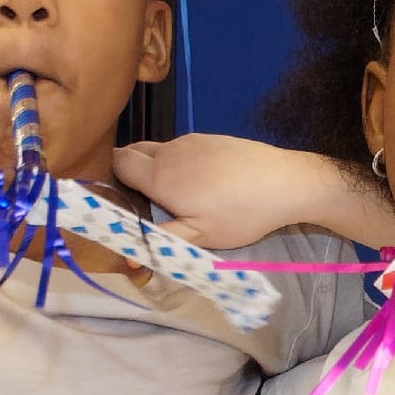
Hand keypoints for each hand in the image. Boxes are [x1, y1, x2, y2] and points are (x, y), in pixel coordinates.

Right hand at [111, 135, 324, 249]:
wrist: (286, 182)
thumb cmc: (241, 213)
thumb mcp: (200, 238)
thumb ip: (161, 241)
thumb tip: (128, 255)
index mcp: (160, 176)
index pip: (116, 163)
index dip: (108, 178)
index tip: (115, 199)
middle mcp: (170, 151)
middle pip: (132, 152)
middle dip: (128, 172)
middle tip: (141, 202)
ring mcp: (191, 141)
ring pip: (157, 150)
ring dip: (153, 168)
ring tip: (173, 197)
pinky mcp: (211, 138)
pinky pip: (180, 148)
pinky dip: (177, 163)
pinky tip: (199, 184)